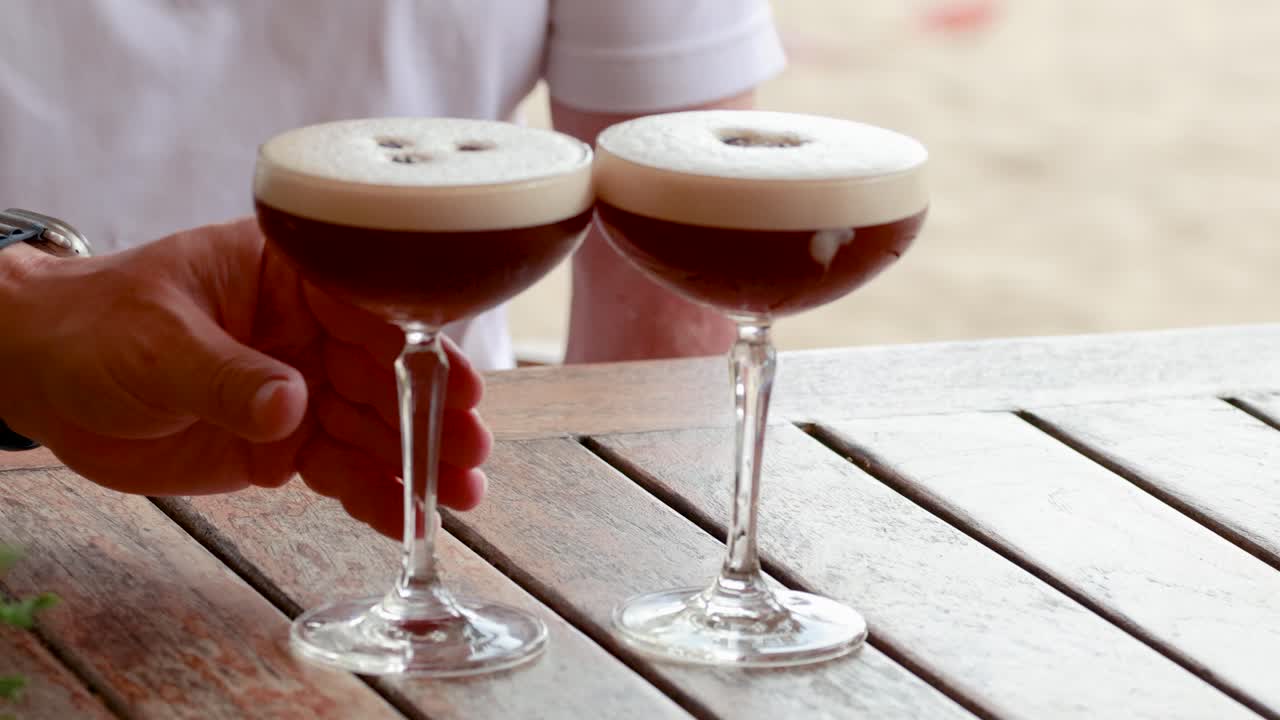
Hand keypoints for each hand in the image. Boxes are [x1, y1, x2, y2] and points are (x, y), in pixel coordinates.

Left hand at [0, 218, 491, 537]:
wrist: (44, 378)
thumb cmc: (95, 327)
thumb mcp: (158, 343)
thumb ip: (227, 375)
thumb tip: (294, 406)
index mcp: (288, 278)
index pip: (368, 309)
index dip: (416, 350)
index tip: (459, 387)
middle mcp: (308, 332)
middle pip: (384, 376)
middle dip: (429, 415)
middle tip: (471, 453)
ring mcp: (300, 391)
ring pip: (370, 429)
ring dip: (414, 463)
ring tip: (457, 497)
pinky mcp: (284, 444)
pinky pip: (338, 469)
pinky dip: (370, 494)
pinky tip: (406, 518)